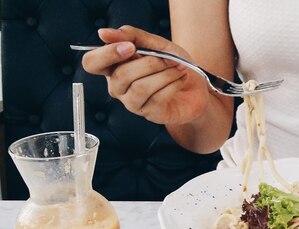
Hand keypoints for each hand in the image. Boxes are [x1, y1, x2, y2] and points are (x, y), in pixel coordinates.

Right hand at [81, 25, 211, 125]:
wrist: (195, 87)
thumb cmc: (172, 64)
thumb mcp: (155, 44)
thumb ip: (132, 36)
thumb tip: (104, 33)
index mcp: (113, 66)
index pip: (92, 63)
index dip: (107, 55)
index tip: (130, 47)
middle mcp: (118, 87)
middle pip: (120, 76)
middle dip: (148, 63)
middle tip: (169, 58)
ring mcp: (133, 103)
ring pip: (139, 87)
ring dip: (163, 74)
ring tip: (178, 67)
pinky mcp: (150, 114)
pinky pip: (157, 98)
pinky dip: (172, 84)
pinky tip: (181, 78)